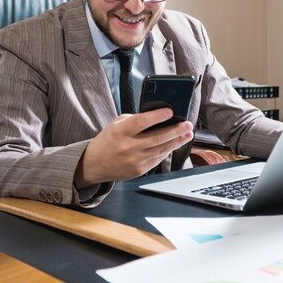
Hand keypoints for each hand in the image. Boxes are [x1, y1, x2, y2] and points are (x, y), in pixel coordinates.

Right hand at [75, 108, 193, 186]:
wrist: (95, 164)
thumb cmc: (108, 140)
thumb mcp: (116, 124)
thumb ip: (135, 119)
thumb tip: (157, 116)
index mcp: (120, 132)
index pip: (141, 122)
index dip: (157, 116)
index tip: (170, 111)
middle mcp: (128, 147)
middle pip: (157, 138)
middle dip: (175, 131)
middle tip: (187, 125)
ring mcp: (134, 160)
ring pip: (161, 150)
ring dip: (177, 141)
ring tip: (187, 134)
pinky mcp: (139, 170)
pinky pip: (158, 159)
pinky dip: (167, 150)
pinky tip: (175, 144)